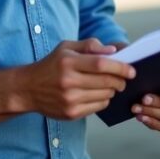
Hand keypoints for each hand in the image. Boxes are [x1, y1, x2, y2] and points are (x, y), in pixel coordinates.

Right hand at [19, 38, 135, 120]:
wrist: (27, 89)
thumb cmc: (51, 64)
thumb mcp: (66, 47)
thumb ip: (90, 45)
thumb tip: (113, 51)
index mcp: (68, 62)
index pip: (101, 64)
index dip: (120, 67)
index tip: (131, 70)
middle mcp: (68, 82)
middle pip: (106, 82)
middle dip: (120, 80)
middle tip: (124, 78)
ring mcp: (69, 100)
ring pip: (105, 95)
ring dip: (112, 90)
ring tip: (108, 85)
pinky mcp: (71, 113)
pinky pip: (98, 107)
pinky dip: (103, 100)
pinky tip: (97, 94)